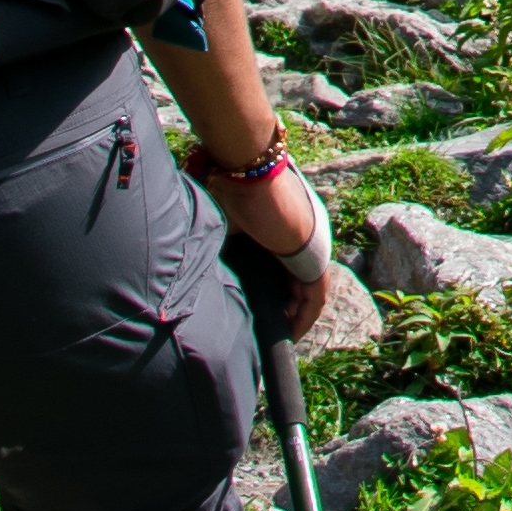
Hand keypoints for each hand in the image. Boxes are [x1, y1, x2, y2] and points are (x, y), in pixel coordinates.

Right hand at [217, 160, 332, 340]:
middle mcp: (307, 233)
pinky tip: (288, 335)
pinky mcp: (316, 259)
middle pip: (296, 278)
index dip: (272, 286)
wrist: (252, 174)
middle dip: (282, 303)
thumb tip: (195, 255)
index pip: (282, 263)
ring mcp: (315, 246)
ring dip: (292, 315)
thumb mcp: (224, 217)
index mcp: (286, 223)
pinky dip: (303, 318)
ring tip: (273, 336)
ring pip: (306, 291)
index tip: (256, 307)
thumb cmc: (232, 185)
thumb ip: (220, 235)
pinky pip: (314, 299)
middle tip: (264, 328)